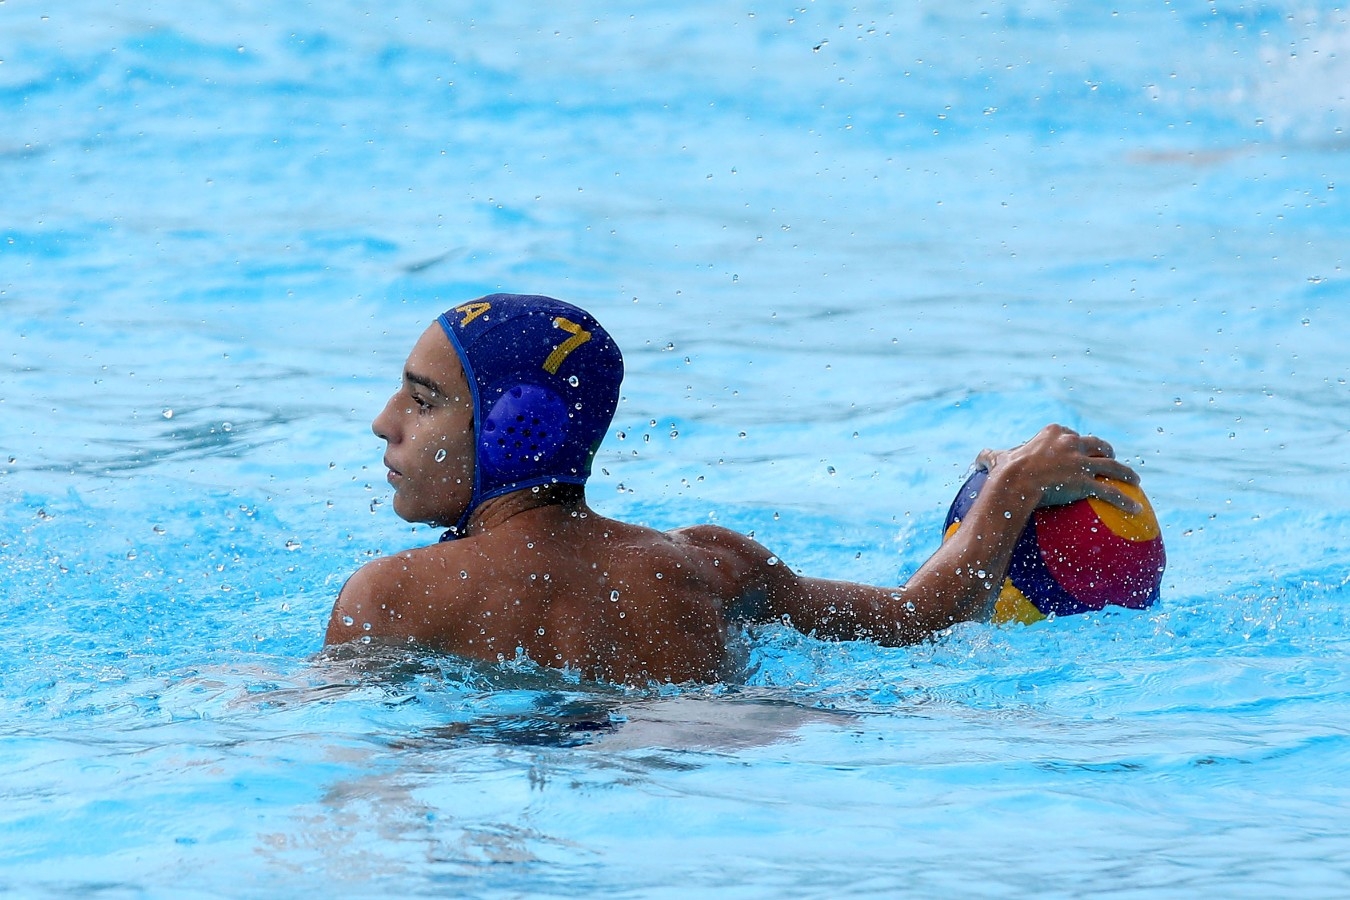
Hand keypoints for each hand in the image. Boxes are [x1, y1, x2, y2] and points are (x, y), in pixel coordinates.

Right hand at [976, 424, 1142, 512]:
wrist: (1014, 483)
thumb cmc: (1004, 471)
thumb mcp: (995, 458)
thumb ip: (990, 456)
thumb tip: (977, 461)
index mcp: (1053, 433)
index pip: (1070, 434)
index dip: (1076, 441)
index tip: (1077, 448)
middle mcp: (1071, 443)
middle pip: (1096, 444)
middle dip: (1105, 451)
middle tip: (1109, 459)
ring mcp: (1081, 462)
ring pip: (1112, 466)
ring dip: (1126, 473)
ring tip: (1134, 480)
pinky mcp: (1086, 481)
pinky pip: (1111, 492)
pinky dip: (1125, 500)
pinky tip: (1135, 508)